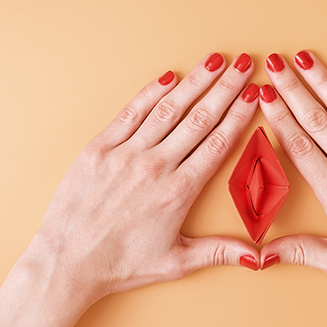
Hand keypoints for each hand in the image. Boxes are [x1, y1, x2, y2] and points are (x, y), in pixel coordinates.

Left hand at [19, 52, 260, 305]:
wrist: (67, 262)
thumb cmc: (121, 265)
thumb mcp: (177, 262)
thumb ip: (221, 252)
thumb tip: (259, 257)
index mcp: (179, 191)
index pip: (218, 143)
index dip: (239, 115)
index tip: (254, 94)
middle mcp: (155, 166)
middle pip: (200, 118)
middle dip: (226, 87)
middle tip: (245, 64)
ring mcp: (125, 154)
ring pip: (168, 109)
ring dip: (195, 82)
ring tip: (216, 61)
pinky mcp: (99, 149)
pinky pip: (131, 113)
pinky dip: (151, 93)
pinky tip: (169, 77)